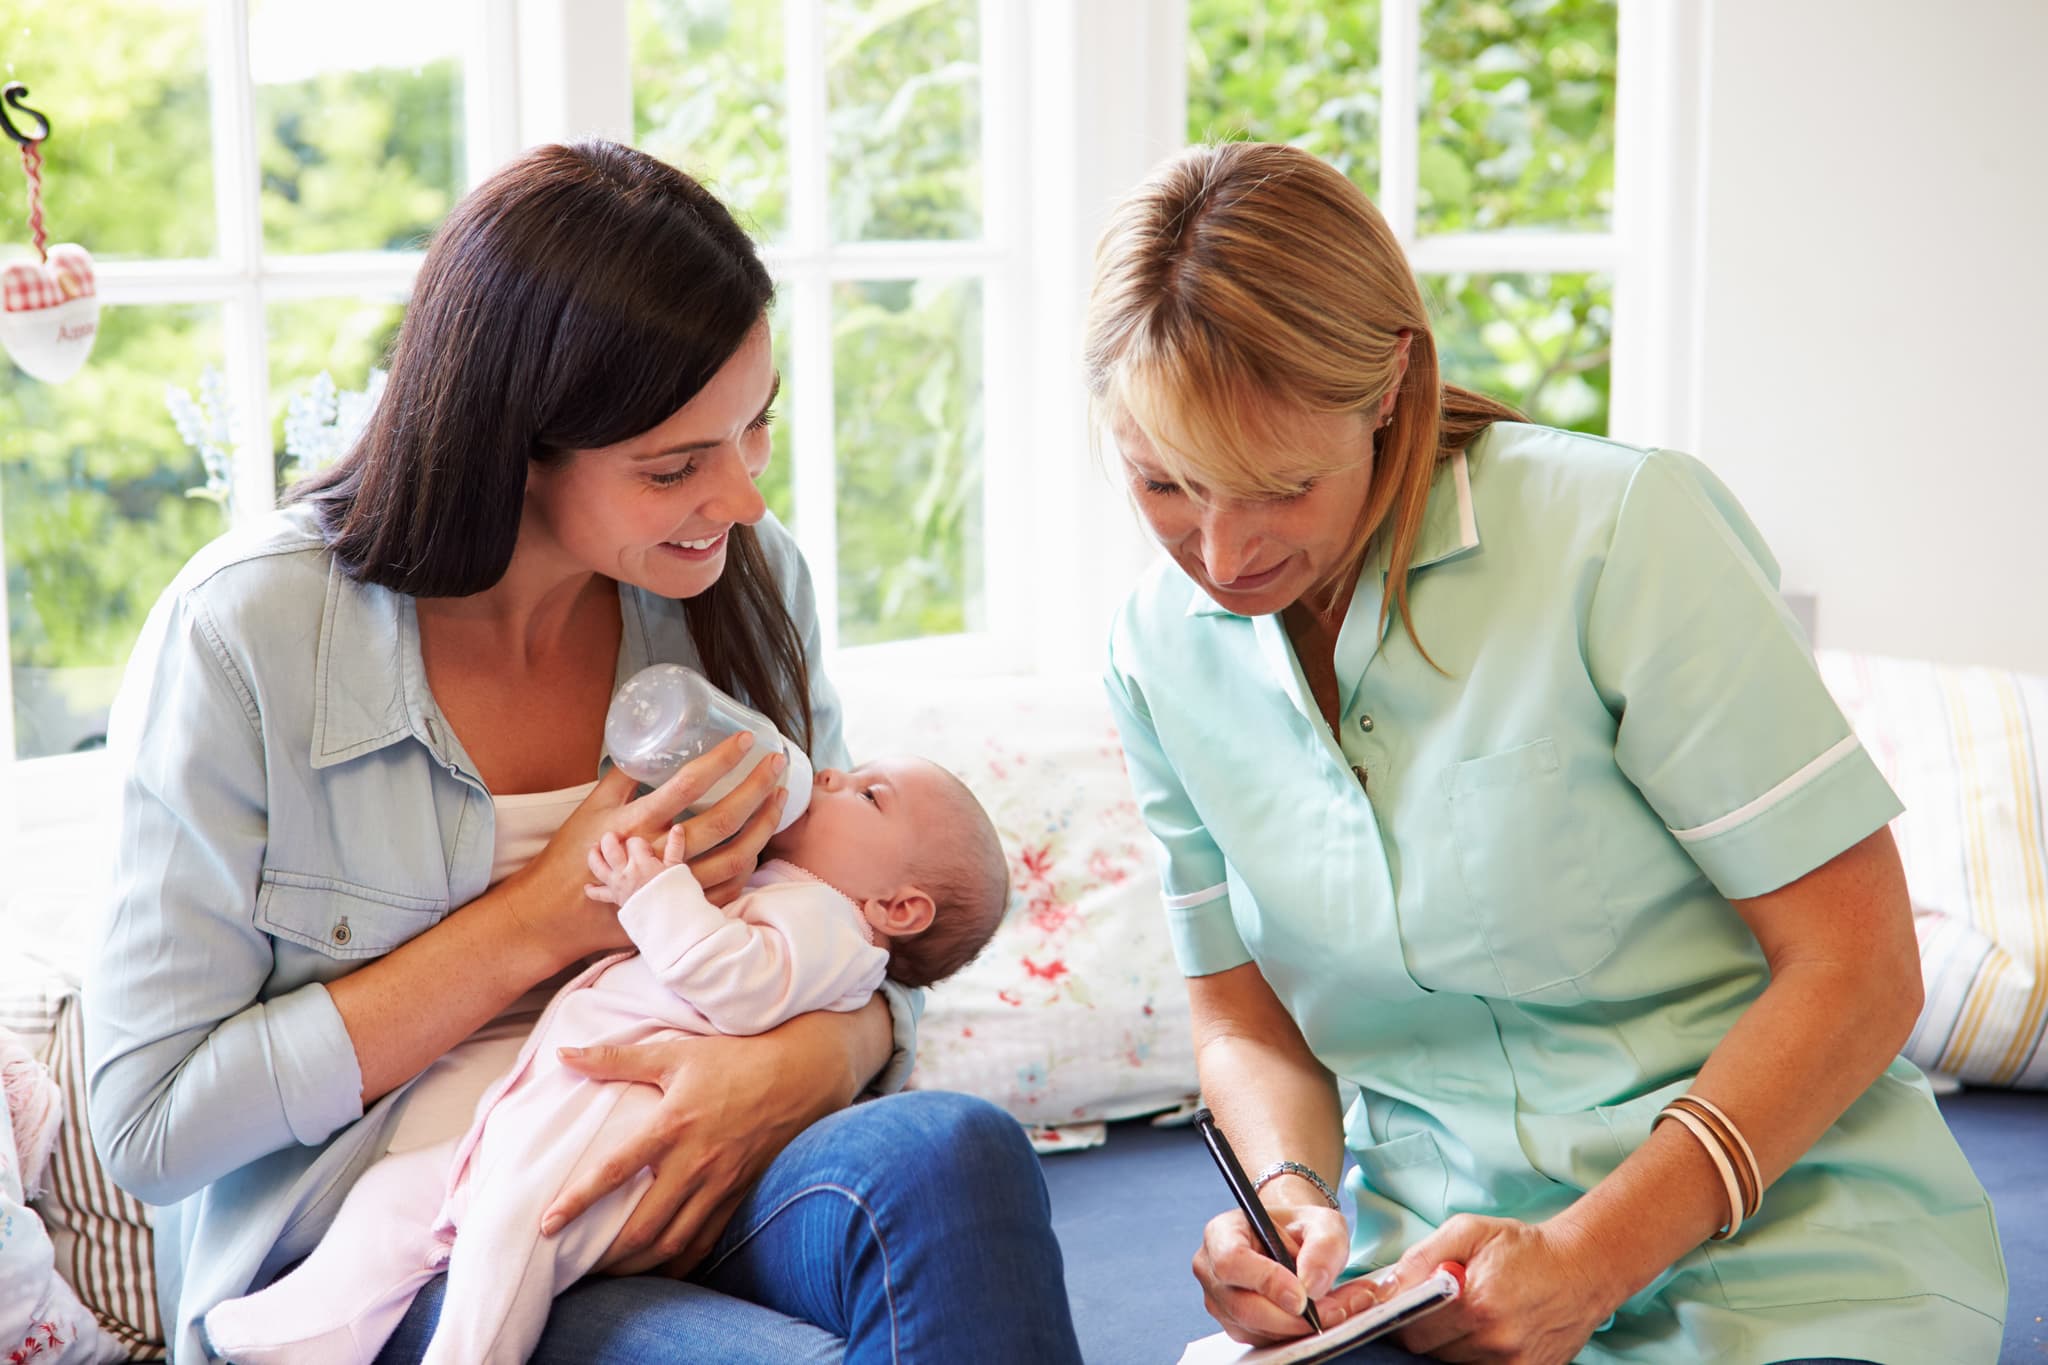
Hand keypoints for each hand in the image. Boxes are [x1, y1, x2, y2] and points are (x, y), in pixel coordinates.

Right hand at [499, 733, 788, 970]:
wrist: (555, 916)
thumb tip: (649, 741)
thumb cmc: (571, 856)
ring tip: (778, 798)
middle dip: (757, 787)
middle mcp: (658, 855)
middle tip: (776, 762)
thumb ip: (623, 776)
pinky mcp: (679, 909)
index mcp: (636, 823)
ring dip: (765, 826)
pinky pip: (730, 888)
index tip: (745, 740)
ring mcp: (674, 886)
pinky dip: (750, 864)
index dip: (722, 760)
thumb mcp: (591, 808)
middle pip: (723, 820)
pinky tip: (759, 842)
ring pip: (737, 858)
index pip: (688, 784)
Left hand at [537, 1006, 866, 1275]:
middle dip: (606, 1254)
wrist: (802, 1072)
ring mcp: (721, 1183)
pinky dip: (681, 1262)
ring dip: (638, 1264)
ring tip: (611, 1273)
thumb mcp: (675, 1053)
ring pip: (674, 1242)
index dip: (577, 1201)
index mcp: (672, 1126)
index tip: (547, 1224)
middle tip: (576, 1265)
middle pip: (643, 1226)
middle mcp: (695, 1162)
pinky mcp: (741, 1193)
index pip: (614, 1171)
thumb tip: (563, 1056)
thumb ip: (616, 1059)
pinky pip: (707, 1240)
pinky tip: (662, 1269)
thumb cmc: (735, 1058)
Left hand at [584, 831, 689, 906]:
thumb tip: (677, 827)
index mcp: (642, 862)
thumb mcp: (676, 869)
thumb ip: (675, 846)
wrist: (669, 921)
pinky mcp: (615, 898)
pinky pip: (599, 894)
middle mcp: (625, 872)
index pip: (634, 842)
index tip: (648, 850)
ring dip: (594, 854)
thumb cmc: (675, 894)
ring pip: (597, 865)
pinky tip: (588, 887)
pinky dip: (592, 890)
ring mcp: (618, 885)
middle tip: (616, 837)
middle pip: (610, 847)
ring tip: (595, 847)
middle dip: (611, 838)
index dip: (640, 842)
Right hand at [1193, 1190, 1356, 1344]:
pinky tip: (1320, 1316)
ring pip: (1257, 1329)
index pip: (1231, 1261)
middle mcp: (1211, 1269)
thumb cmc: (1299, 1228)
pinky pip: (1265, 1340)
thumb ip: (1323, 1245)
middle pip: (1243, 1306)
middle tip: (1334, 1309)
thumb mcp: (1321, 1222)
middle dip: (1292, 1316)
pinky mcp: (1236, 1326)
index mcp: (1222, 1233)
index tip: (1302, 1295)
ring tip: (1338, 1308)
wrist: (1293, 1243)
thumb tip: (1312, 1285)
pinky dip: (1297, 1334)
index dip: (1266, 1281)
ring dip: (1300, 1326)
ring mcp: (1221, 1302)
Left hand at [1321, 1214, 1615, 1362]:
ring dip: (1447, 1343)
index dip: (1400, 1318)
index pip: (1410, 1330)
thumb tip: (1385, 1286)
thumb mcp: (1468, 1231)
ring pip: (1450, 1363)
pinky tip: (1483, 1332)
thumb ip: (1422, 1257)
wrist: (1582, 1270)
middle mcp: (1495, 1341)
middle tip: (1436, 1307)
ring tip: (1465, 1316)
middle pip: (1427, 1351)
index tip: (1402, 1307)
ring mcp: (1512, 1363)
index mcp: (1476, 1303)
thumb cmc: (1523, 1249)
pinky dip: (1472, 1354)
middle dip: (1422, 1329)